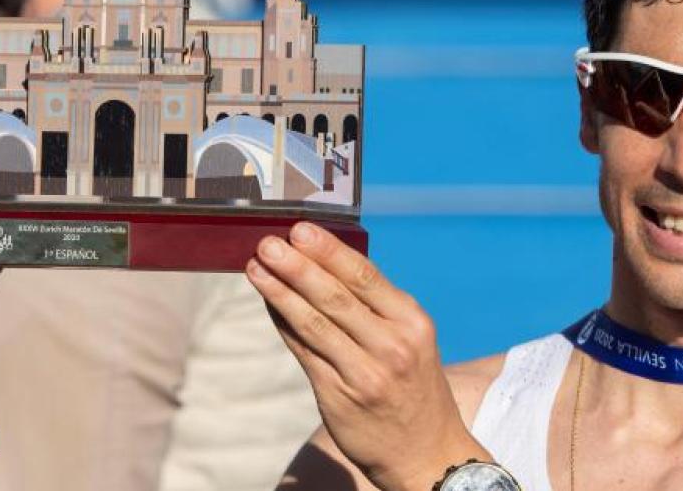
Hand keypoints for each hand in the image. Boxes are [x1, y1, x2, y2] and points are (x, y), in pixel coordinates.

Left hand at [246, 223, 490, 490]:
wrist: (426, 453)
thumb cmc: (413, 384)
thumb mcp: (412, 338)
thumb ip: (375, 305)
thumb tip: (322, 261)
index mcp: (412, 322)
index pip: (365, 277)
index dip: (329, 251)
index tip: (300, 229)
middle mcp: (391, 346)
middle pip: (335, 297)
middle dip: (297, 267)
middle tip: (268, 242)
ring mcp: (364, 374)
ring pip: (314, 323)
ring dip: (280, 292)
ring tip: (256, 267)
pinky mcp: (338, 396)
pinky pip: (304, 351)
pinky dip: (284, 323)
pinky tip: (269, 302)